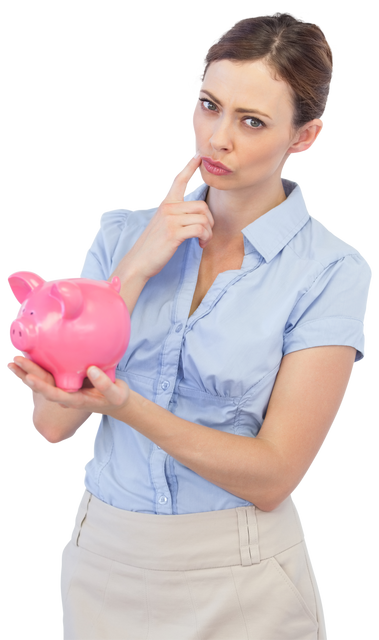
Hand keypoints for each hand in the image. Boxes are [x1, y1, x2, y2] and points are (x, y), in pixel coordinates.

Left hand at [5, 354, 129, 417]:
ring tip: (11, 360)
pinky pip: (47, 373)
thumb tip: (90, 369)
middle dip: (26, 373)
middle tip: (12, 361)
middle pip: (42, 384)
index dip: (41, 386)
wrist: (115, 400)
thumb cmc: (116, 397)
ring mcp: (63, 387)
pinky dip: (35, 366)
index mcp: (74, 399)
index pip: (54, 393)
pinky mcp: (64, 380)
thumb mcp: (115, 393)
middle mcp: (64, 394)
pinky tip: (26, 356)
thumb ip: (104, 383)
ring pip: (41, 379)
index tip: (29, 378)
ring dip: (25, 370)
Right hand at [120, 154, 213, 280]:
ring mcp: (170, 220)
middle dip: (210, 222)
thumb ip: (174, 214)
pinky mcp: (174, 232)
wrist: (139, 262)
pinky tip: (200, 244)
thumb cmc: (153, 246)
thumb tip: (193, 213)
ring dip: (208, 232)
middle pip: (202, 206)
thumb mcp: (162, 224)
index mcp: (166, 204)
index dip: (189, 167)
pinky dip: (205, 238)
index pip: (178, 180)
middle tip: (205, 234)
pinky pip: (200, 229)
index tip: (197, 155)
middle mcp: (168, 208)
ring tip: (202, 240)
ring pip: (203, 218)